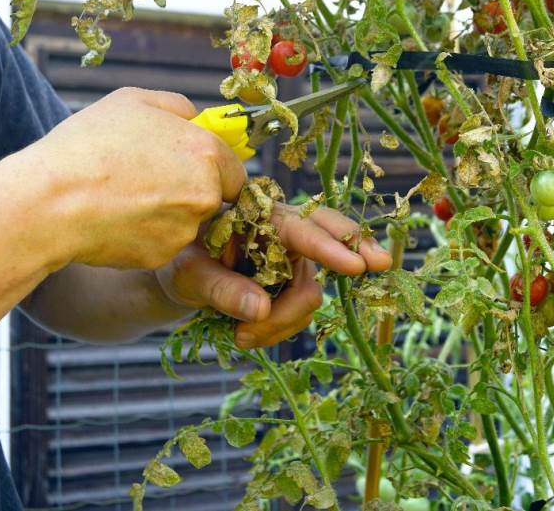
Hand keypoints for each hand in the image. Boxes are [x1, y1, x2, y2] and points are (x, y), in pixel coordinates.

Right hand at [22, 88, 245, 270]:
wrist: (50, 200)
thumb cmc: (89, 145)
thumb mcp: (133, 101)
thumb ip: (177, 107)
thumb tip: (194, 118)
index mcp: (207, 153)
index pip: (235, 171)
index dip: (212, 169)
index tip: (186, 167)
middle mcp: (205, 195)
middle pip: (213, 198)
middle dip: (189, 191)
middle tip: (148, 181)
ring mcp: (184, 229)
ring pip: (187, 222)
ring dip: (167, 213)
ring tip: (124, 197)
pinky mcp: (162, 256)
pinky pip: (162, 243)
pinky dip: (146, 234)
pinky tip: (116, 219)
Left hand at [156, 203, 391, 347]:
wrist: (173, 276)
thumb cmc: (178, 259)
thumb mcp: (187, 272)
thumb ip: (222, 289)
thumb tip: (261, 310)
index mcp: (257, 215)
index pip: (299, 228)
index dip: (328, 247)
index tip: (355, 265)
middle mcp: (281, 231)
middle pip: (330, 234)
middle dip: (355, 250)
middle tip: (380, 265)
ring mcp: (290, 259)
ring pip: (310, 292)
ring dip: (284, 322)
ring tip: (242, 338)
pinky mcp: (290, 284)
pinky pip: (299, 313)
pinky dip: (278, 330)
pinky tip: (247, 336)